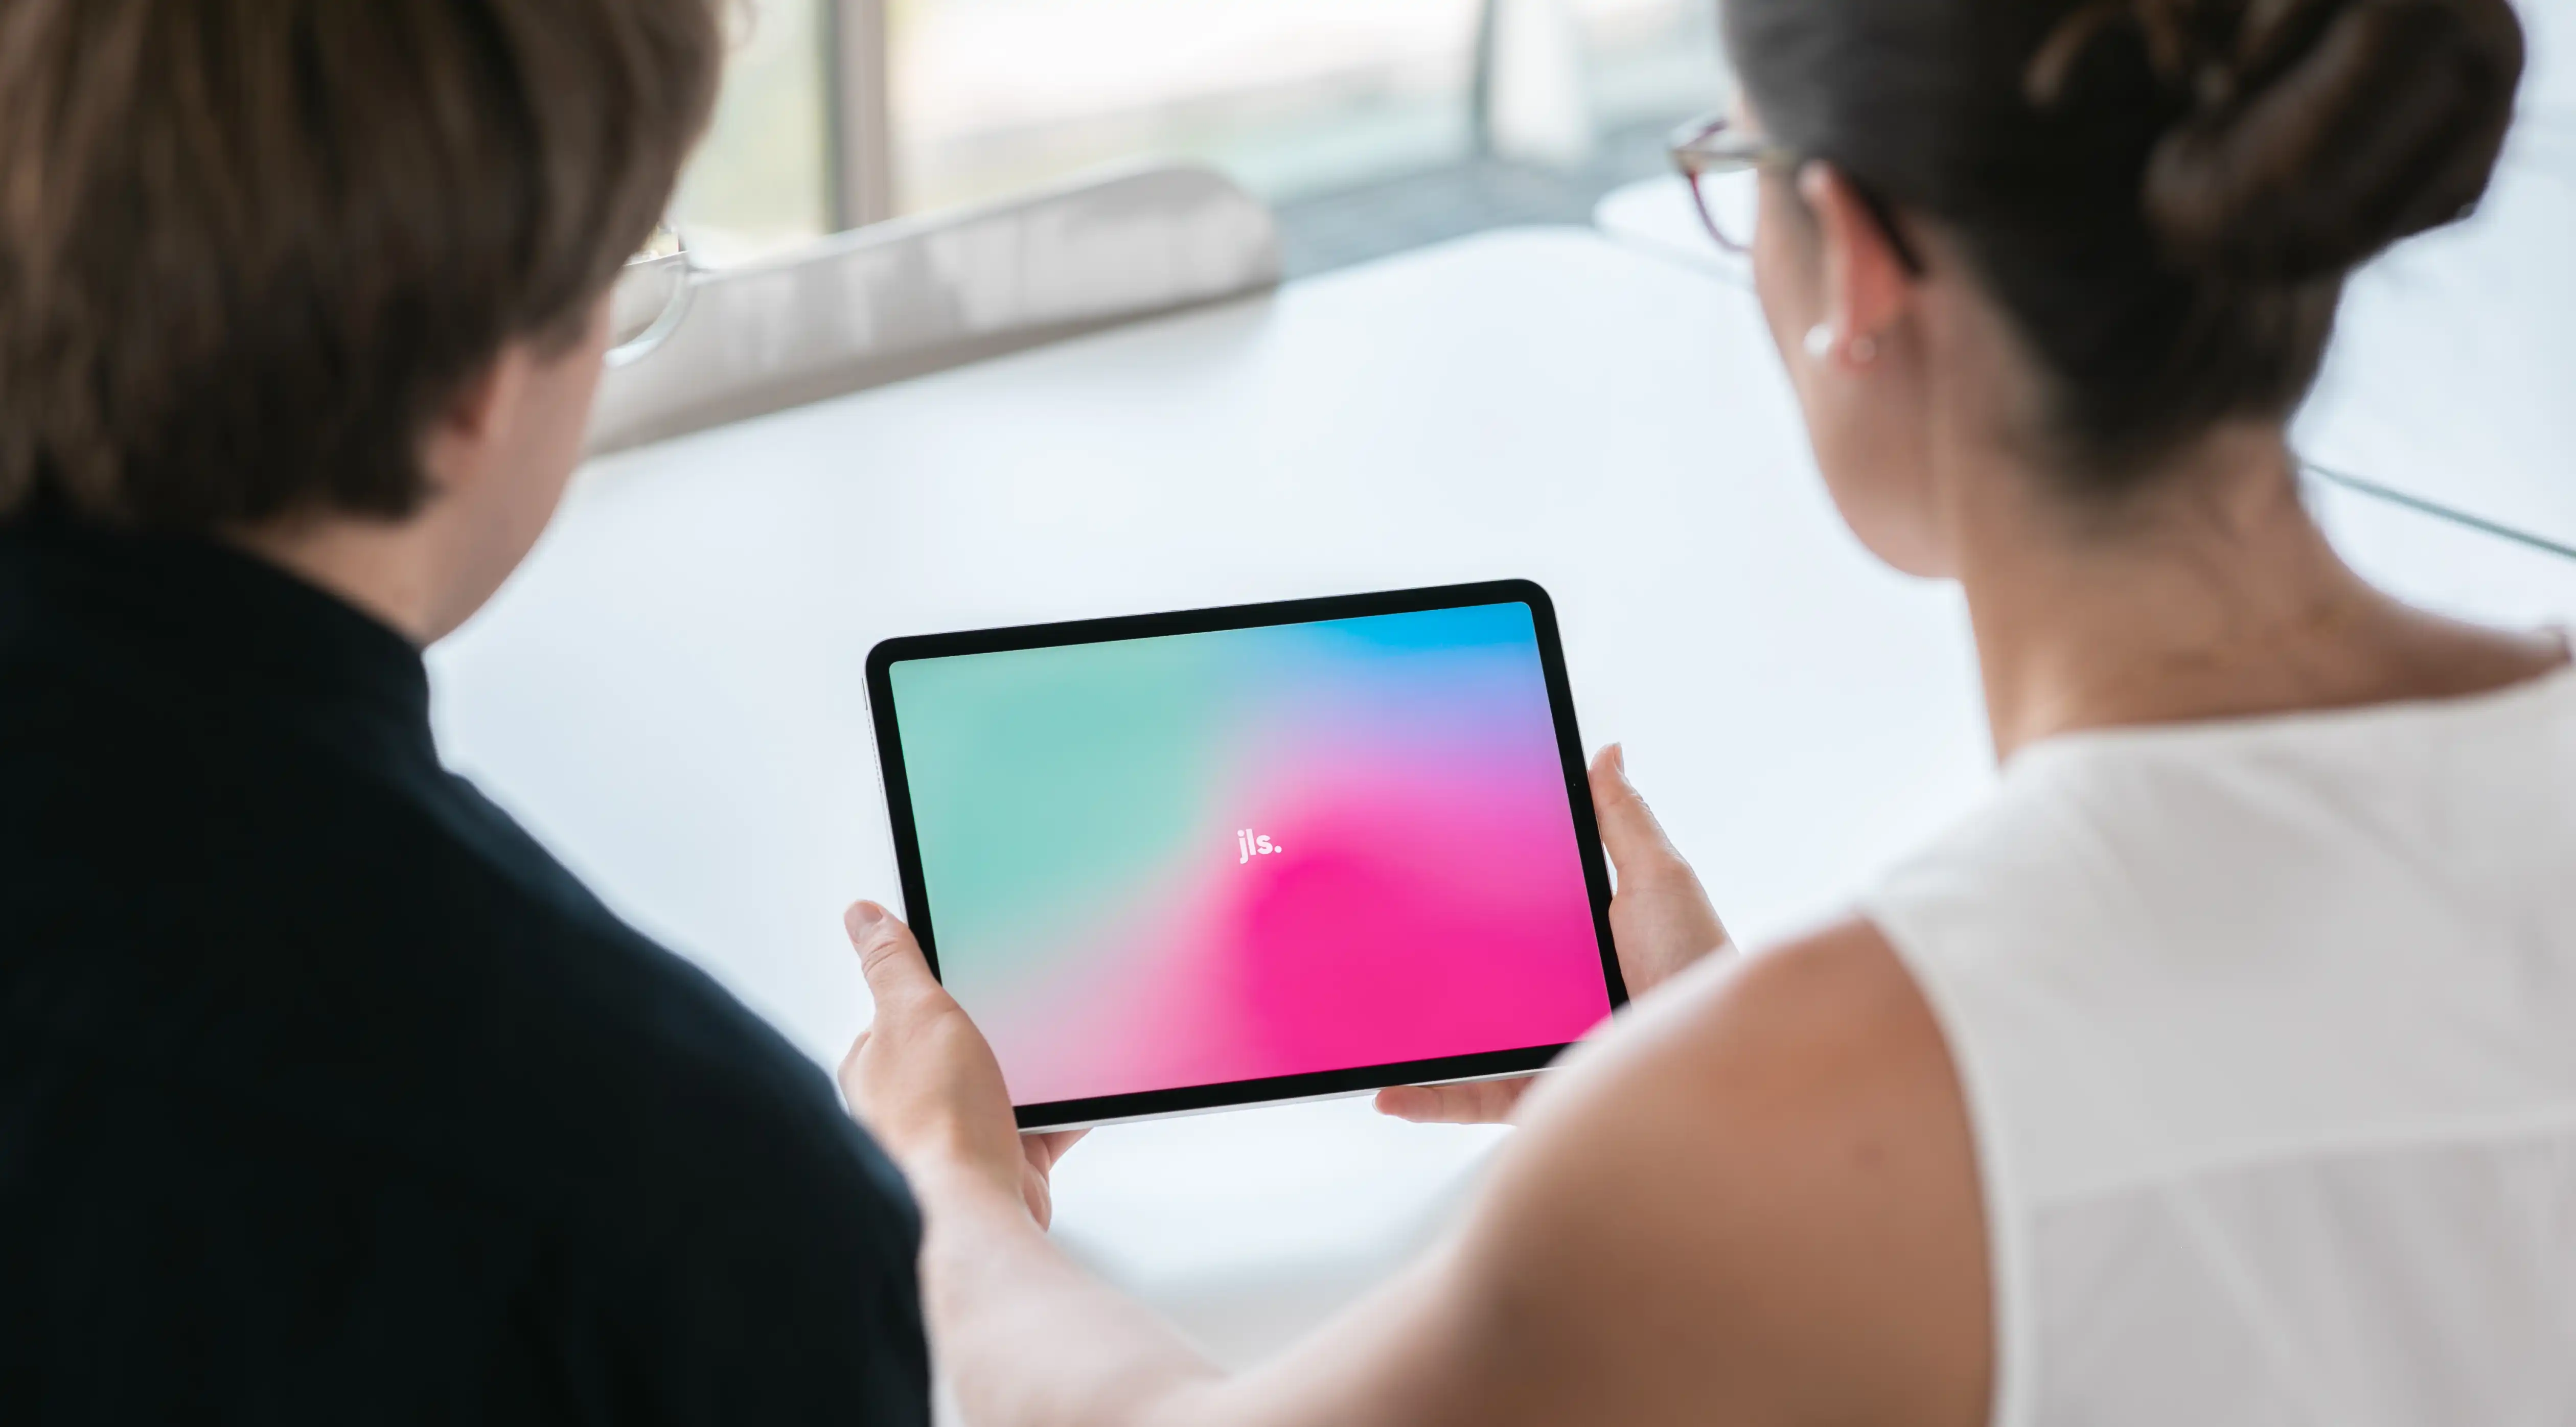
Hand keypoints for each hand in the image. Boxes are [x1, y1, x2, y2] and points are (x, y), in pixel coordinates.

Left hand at [838, 903, 1086, 1227]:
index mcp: (875, 1065)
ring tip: (1063, 1045)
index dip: (936, 990)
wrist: (971, 1213)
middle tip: (1025, 1005)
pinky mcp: (1003, 1165)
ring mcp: (957, 1139)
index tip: (970, 969)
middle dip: (991, 1033)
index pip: (903, 1012)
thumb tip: (861, 915)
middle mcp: (911, 1106)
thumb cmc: (933, 1124)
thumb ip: (893, 962)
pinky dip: (1067, 1111)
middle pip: (958, 1050)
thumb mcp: (914, 1012)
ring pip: (1002, 1088)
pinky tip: (1087, 1093)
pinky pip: (1043, 1127)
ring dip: (1030, 1074)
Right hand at [1376, 743, 1728, 1125]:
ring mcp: (1541, 1042)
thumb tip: (1608, 752)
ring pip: (1461, 1043)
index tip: (1415, 865)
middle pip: (1473, 975)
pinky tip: (1387, 1093)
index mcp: (1574, 939)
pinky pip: (1474, 1096)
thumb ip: (1623, 819)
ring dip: (1410, 1042)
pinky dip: (1428, 1098)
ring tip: (1360, 1029)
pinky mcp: (1540, 1089)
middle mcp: (1552, 993)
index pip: (1507, 910)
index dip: (1465, 889)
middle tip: (1366, 943)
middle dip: (1421, 965)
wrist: (1711, 1053)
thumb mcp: (1657, 877)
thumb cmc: (1698, 962)